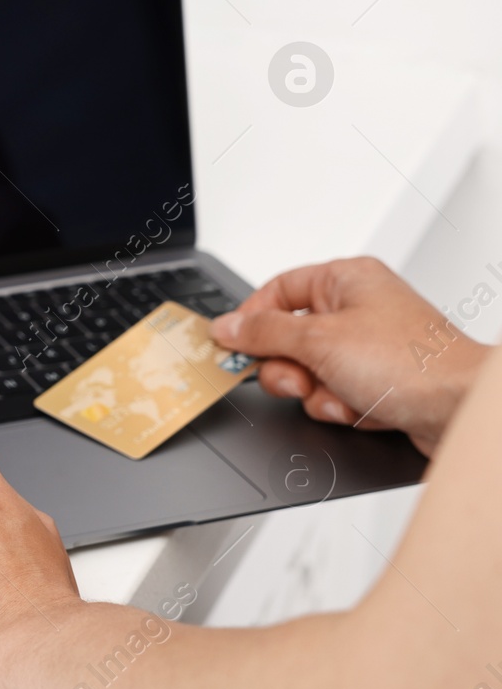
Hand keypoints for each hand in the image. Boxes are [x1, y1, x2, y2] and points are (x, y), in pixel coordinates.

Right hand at [209, 257, 485, 455]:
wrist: (460, 408)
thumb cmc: (412, 363)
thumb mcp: (318, 341)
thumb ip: (263, 333)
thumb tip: (227, 326)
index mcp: (346, 280)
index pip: (277, 291)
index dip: (252, 320)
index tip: (234, 345)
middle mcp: (358, 308)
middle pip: (288, 338)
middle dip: (290, 368)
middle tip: (299, 378)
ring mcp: (368, 347)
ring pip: (308, 372)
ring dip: (317, 393)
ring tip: (342, 395)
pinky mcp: (377, 380)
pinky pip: (333, 393)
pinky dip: (340, 406)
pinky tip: (362, 407)